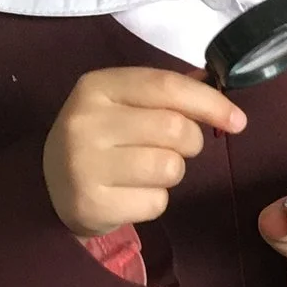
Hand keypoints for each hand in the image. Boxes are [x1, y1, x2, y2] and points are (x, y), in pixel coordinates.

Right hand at [43, 67, 245, 237]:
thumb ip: (166, 93)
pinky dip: (155, 201)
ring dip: (172, 173)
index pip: (167, 87)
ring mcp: (84, 164)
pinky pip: (156, 202)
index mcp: (97, 87)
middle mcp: (86, 122)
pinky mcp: (91, 203)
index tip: (237, 120)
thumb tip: (215, 83)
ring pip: (170, 167)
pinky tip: (130, 193)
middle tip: (174, 148)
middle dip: (190, 142)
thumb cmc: (102, 138)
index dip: (210, 103)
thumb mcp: (123, 103)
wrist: (49, 186)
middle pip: (175, 129)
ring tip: (146, 170)